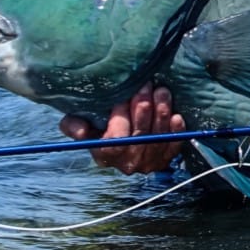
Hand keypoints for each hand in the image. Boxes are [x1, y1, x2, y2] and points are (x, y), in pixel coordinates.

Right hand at [58, 82, 184, 173]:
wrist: (124, 138)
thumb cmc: (99, 126)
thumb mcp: (81, 124)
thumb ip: (73, 125)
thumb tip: (80, 130)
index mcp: (105, 155)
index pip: (115, 140)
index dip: (120, 118)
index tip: (122, 98)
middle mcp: (128, 163)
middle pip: (139, 137)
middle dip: (143, 108)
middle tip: (147, 86)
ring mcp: (148, 162)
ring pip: (157, 137)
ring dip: (161, 113)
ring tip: (162, 92)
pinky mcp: (165, 158)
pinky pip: (173, 145)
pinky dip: (176, 131)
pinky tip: (177, 116)